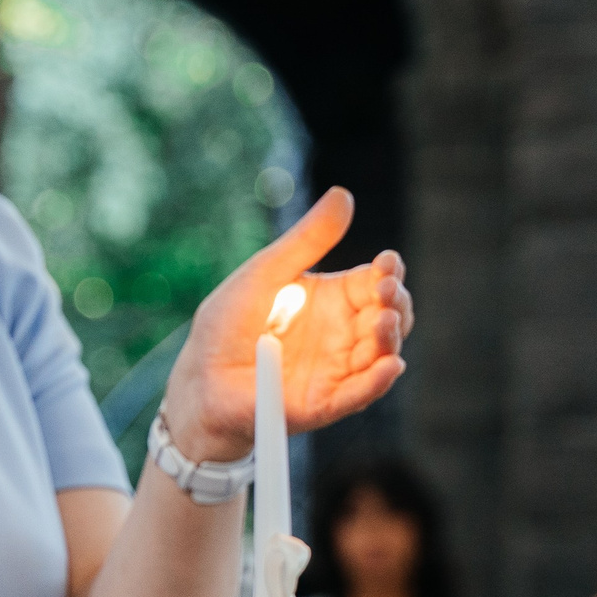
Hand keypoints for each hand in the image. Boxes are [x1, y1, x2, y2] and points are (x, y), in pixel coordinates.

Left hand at [157, 189, 410, 461]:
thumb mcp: (267, 272)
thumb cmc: (230, 321)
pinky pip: (359, 394)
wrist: (200, 375)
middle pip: (389, 318)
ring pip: (382, 355)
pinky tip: (390, 366)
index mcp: (334, 300)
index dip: (389, 273)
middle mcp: (344, 335)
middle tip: (386, 290)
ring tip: (384, 321)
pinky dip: (378, 382)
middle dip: (396, 303)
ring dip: (391, 338)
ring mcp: (337, 370)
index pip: (376, 283)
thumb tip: (343, 193)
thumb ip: (307, 240)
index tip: (388, 263)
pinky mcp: (325, 403)